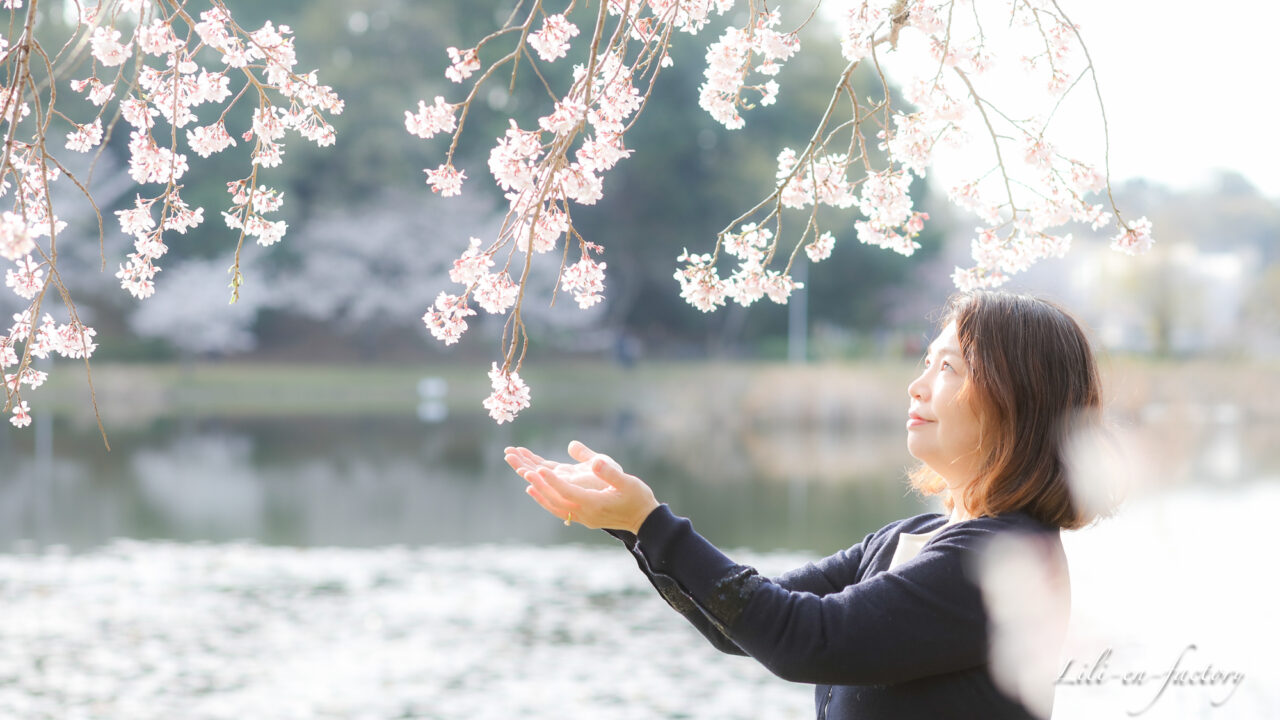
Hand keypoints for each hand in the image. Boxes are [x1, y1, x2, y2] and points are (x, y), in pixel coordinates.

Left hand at [503, 441, 660, 533]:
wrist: (644, 520)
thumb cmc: (638, 498)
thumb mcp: (628, 482)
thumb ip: (611, 473)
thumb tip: (595, 463)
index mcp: (595, 504)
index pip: (568, 492)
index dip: (552, 481)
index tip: (538, 468)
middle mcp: (586, 514)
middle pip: (557, 500)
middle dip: (540, 485)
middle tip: (524, 470)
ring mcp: (584, 518)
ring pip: (555, 507)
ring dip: (540, 494)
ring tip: (527, 481)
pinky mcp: (584, 518)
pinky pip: (560, 510)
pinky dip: (547, 501)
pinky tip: (539, 492)